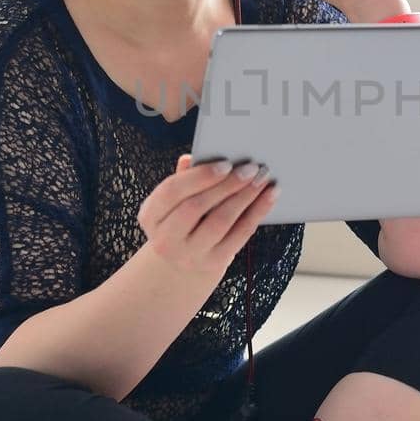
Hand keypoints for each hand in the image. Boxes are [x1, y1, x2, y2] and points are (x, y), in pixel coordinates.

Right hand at [138, 154, 278, 279]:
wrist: (184, 259)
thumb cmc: (183, 218)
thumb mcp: (175, 201)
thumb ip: (184, 178)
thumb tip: (192, 157)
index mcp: (151, 215)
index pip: (171, 192)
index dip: (199, 177)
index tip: (226, 163)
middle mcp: (165, 239)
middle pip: (196, 207)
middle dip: (227, 185)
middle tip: (251, 168)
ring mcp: (189, 254)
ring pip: (220, 222)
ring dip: (245, 197)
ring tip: (263, 179)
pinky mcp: (213, 262)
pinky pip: (239, 235)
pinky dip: (257, 213)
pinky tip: (269, 197)